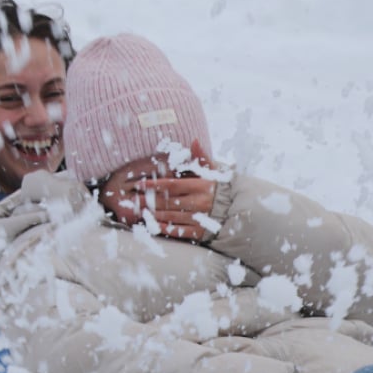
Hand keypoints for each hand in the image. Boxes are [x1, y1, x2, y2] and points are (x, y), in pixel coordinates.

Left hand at [97, 140, 218, 241]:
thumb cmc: (222, 188)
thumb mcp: (214, 171)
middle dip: (149, 201)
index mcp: (200, 186)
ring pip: (171, 217)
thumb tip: (194, 139)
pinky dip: (166, 229)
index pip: (172, 185)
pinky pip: (180, 231)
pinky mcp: (200, 233)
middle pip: (168, 202)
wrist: (239, 210)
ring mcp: (199, 219)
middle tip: (133, 200)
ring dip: (154, 215)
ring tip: (141, 212)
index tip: (140, 185)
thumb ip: (201, 157)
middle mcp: (199, 203)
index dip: (154, 185)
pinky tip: (156, 226)